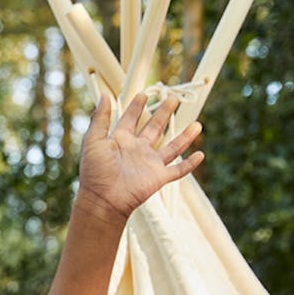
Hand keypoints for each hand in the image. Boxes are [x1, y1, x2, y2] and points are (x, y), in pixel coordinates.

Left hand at [76, 93, 203, 223]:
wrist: (103, 200)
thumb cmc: (94, 172)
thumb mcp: (93, 140)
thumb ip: (100, 118)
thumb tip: (104, 95)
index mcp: (121, 140)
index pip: (131, 119)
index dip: (136, 107)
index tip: (143, 94)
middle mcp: (137, 150)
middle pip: (155, 127)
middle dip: (164, 113)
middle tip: (173, 98)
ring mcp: (149, 163)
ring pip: (173, 147)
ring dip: (185, 136)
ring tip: (197, 124)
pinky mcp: (158, 177)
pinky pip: (178, 170)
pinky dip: (190, 164)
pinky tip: (200, 155)